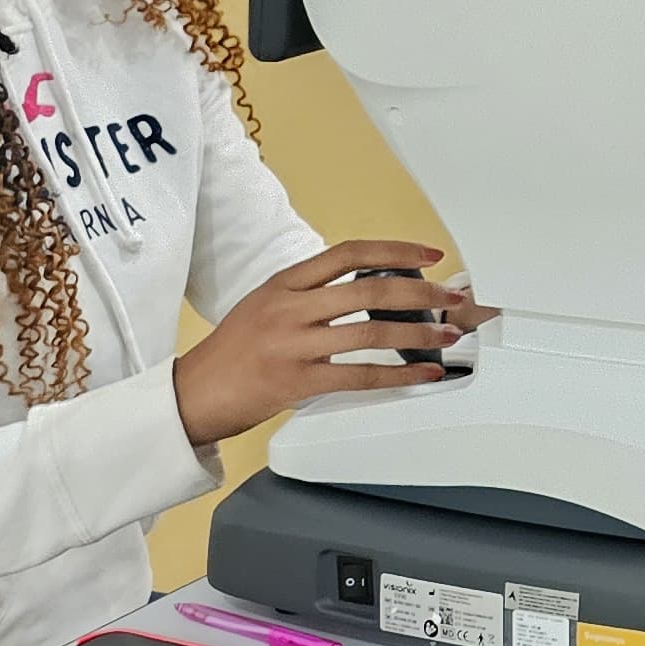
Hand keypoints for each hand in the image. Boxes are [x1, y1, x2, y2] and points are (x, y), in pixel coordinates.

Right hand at [170, 241, 496, 447]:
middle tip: (453, 297)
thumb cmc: (232, 352)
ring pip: (371, 331)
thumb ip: (310, 294)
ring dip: (419, 334)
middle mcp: (290, 308)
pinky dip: (399, 375)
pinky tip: (423, 374)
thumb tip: (368, 289)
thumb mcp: (265, 305)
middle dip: (421, 292)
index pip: (348, 253)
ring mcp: (294, 345)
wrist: (191, 394)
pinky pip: (360, 375)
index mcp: (284, 284)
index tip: (428, 255)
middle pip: (369, 289)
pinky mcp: (297, 381)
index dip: (394, 250)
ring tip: (447, 335)